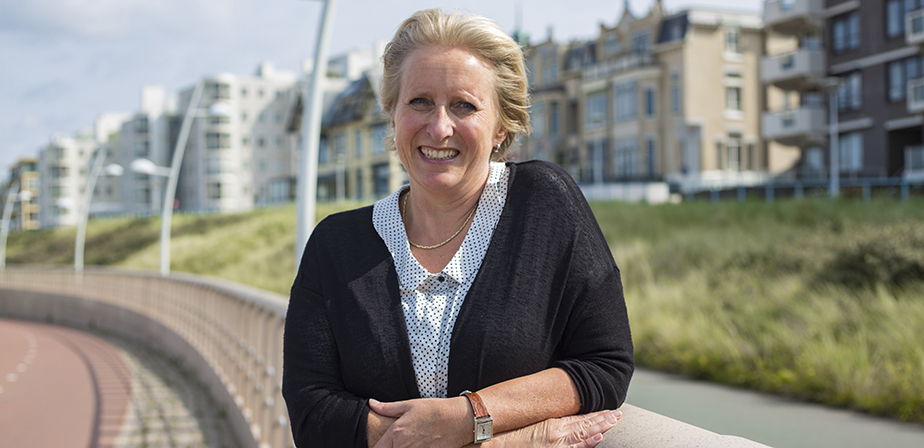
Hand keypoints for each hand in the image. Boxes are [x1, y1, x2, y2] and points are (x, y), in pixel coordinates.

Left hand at [370, 397, 471, 447]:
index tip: (382, 445)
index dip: (377, 447)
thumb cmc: (435, 410)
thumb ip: (388, 408)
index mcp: (396, 433)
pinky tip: (421, 445)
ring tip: (413, 442)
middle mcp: (404, 446)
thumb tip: (372, 404)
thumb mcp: (410, 405)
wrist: (459, 419)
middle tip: (400, 442)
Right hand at [488, 409, 621, 447]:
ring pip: (583, 435)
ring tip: (614, 421)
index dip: (593, 414)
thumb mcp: (527, 426)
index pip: (577, 417)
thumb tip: (554, 422)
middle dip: (602, 419)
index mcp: (550, 423)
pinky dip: (588, 443)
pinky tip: (599, 437)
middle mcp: (555, 432)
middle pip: (584, 424)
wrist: (489, 444)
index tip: (606, 410)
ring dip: (600, 428)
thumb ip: (542, 424)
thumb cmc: (505, 436)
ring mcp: (555, 445)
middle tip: (617, 414)